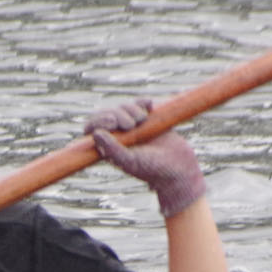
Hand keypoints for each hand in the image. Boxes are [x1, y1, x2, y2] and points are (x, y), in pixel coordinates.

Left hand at [87, 98, 205, 219]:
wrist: (178, 167)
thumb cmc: (152, 169)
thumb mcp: (130, 161)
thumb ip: (112, 149)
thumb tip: (95, 134)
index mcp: (108, 146)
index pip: (93, 128)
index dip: (99, 120)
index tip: (112, 122)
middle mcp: (118, 135)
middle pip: (107, 114)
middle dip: (117, 113)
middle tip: (131, 124)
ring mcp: (132, 126)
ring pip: (122, 108)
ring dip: (130, 109)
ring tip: (142, 120)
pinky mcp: (147, 119)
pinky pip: (139, 104)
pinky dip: (142, 102)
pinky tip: (149, 105)